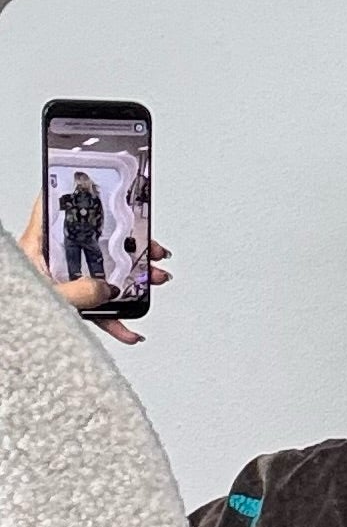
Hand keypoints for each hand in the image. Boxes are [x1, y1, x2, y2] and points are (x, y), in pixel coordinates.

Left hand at [17, 189, 170, 343]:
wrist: (10, 339)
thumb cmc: (16, 307)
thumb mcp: (51, 296)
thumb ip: (80, 292)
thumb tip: (108, 288)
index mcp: (38, 247)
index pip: (53, 208)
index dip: (72, 194)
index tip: (96, 186)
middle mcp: (51, 261)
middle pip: (94, 243)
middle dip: (126, 246)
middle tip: (148, 247)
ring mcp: (63, 283)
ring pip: (103, 276)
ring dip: (132, 283)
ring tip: (152, 281)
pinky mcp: (71, 305)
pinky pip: (98, 309)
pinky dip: (117, 321)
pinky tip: (131, 330)